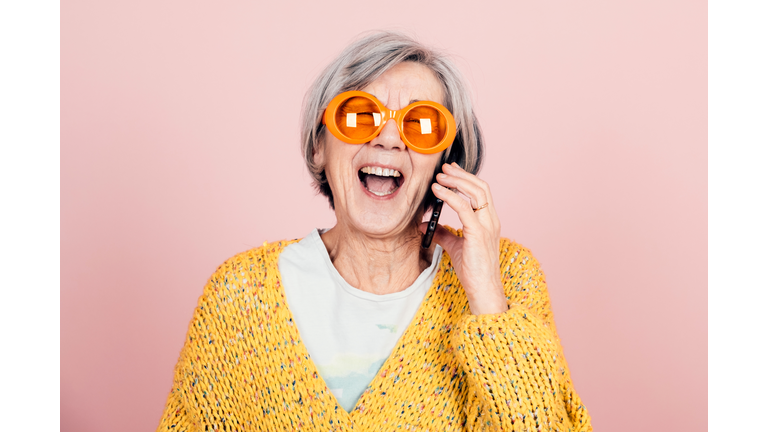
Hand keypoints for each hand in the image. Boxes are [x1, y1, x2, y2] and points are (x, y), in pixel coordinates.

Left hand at [420, 163, 506, 314]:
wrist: (483, 289)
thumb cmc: (472, 270)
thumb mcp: (455, 246)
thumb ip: (443, 233)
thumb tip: (424, 224)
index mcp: (489, 221)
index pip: (482, 191)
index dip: (467, 177)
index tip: (451, 170)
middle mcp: (491, 220)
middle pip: (480, 187)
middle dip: (461, 174)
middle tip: (443, 168)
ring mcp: (487, 226)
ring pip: (475, 192)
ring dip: (456, 181)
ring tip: (439, 177)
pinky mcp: (478, 234)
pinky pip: (464, 208)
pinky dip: (450, 196)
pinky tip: (438, 191)